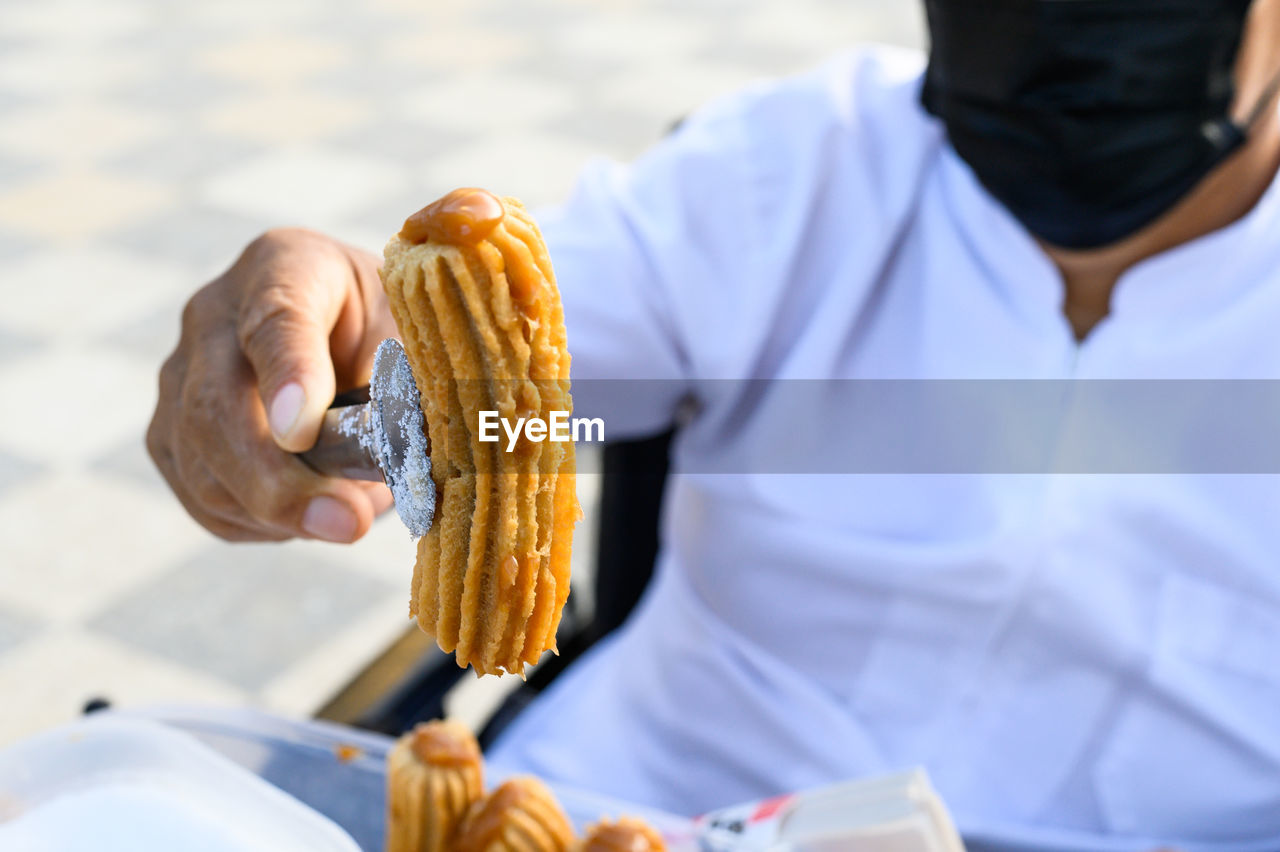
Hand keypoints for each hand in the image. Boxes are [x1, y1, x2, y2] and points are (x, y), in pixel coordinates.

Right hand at [147, 228, 396, 541]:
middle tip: (347, 524)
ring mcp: (180, 377)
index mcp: (284, 267)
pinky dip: (260, 523)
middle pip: (217, 407)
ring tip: (349, 520)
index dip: (288, 378)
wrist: (339, 325)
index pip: (276, 321)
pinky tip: (309, 517)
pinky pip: (203, 497)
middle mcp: (213, 316)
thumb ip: (405, 374)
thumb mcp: (409, 324)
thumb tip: (403, 448)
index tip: (302, 433)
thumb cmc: (382, 323)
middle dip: (278, 482)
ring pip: (202, 464)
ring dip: (277, 512)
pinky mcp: (171, 435)